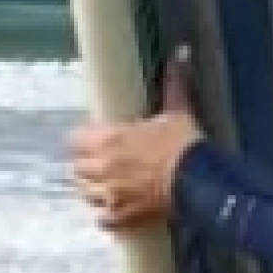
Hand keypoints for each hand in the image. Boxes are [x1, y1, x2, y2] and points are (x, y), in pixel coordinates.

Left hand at [69, 47, 205, 231]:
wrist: (197, 180)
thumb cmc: (183, 143)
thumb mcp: (178, 110)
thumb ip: (173, 84)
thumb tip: (181, 52)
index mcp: (108, 139)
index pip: (76, 139)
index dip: (85, 139)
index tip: (96, 139)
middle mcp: (101, 168)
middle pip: (77, 168)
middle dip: (88, 165)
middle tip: (105, 162)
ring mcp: (109, 195)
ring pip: (86, 194)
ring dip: (95, 189)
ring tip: (109, 186)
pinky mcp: (121, 217)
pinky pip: (102, 220)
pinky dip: (107, 216)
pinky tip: (117, 209)